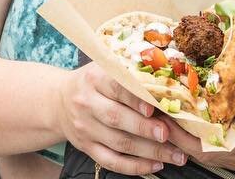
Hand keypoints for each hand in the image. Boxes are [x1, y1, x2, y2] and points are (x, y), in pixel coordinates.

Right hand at [55, 62, 189, 175]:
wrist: (59, 100)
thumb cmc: (94, 82)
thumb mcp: (105, 67)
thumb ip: (130, 72)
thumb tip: (166, 83)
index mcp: (94, 78)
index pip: (115, 87)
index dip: (135, 98)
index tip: (153, 107)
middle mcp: (87, 103)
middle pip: (117, 118)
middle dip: (145, 128)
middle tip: (168, 134)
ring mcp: (85, 128)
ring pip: (118, 143)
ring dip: (149, 151)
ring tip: (175, 155)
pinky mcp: (86, 147)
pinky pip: (111, 161)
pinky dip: (135, 166)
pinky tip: (156, 165)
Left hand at [160, 64, 234, 171]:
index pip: (212, 135)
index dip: (186, 122)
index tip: (166, 104)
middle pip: (196, 148)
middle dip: (171, 129)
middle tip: (149, 104)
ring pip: (197, 154)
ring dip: (176, 135)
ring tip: (156, 111)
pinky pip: (206, 154)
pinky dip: (188, 140)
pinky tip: (176, 122)